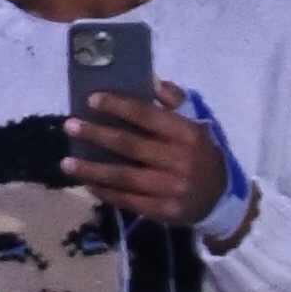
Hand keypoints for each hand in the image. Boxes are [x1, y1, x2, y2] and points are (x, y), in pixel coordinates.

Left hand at [65, 87, 226, 232]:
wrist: (223, 199)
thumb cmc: (203, 154)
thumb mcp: (197, 123)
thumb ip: (175, 100)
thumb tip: (149, 79)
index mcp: (185, 134)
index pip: (146, 115)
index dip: (117, 106)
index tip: (91, 99)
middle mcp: (178, 161)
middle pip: (130, 146)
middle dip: (97, 135)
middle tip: (69, 126)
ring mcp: (171, 189)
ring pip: (125, 177)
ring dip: (93, 170)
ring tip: (67, 163)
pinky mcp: (165, 212)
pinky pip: (131, 201)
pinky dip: (108, 194)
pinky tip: (89, 185)